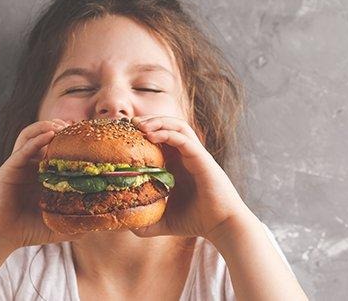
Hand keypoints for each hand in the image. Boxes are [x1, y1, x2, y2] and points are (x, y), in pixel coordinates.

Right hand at [0, 119, 82, 249]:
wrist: (0, 237)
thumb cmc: (28, 231)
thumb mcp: (58, 225)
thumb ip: (77, 222)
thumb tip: (103, 224)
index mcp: (43, 175)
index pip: (58, 150)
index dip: (71, 141)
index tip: (89, 136)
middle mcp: (31, 166)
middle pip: (45, 137)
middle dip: (61, 128)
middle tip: (77, 126)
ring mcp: (20, 165)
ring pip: (31, 135)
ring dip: (46, 126)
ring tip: (61, 125)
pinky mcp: (9, 168)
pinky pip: (23, 149)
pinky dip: (36, 139)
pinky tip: (49, 133)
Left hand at [128, 115, 256, 240]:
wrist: (221, 225)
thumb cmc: (196, 221)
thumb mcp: (163, 221)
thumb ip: (146, 221)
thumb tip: (125, 224)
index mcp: (178, 164)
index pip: (161, 139)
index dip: (144, 133)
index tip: (126, 134)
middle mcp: (186, 156)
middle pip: (168, 126)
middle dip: (149, 121)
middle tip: (130, 123)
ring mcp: (195, 155)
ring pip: (178, 126)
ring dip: (158, 121)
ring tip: (140, 125)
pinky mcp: (202, 158)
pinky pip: (184, 139)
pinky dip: (167, 133)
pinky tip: (151, 136)